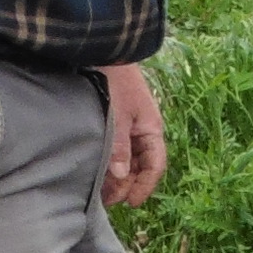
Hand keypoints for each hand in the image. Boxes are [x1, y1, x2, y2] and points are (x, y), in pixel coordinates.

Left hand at [101, 62, 166, 206]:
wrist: (105, 49)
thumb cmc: (115, 80)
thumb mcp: (118, 115)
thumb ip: (119, 146)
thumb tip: (121, 176)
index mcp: (151, 129)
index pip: (155, 166)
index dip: (145, 187)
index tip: (130, 204)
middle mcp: (143, 130)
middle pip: (141, 166)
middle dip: (127, 185)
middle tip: (109, 201)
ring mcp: (130, 125)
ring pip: (128, 159)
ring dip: (117, 175)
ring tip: (100, 190)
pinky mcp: (115, 120)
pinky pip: (118, 148)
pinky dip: (110, 161)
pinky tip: (97, 169)